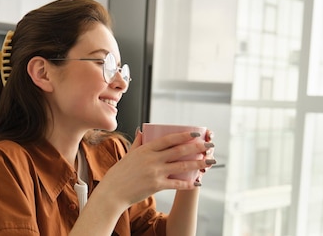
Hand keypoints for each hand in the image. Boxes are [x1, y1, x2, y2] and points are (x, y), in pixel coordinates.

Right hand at [96, 128, 212, 207]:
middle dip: (197, 147)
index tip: (196, 133)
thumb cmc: (119, 174)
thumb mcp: (128, 155)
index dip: (183, 135)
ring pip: (182, 166)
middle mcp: (152, 159)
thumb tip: (142, 131)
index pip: (169, 139)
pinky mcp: (156, 185)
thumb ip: (138, 143)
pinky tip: (198, 182)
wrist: (112, 192)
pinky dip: (189, 183)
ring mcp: (155, 172)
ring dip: (198, 163)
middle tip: (209, 145)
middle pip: (179, 151)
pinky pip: (177, 184)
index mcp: (145, 149)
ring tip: (209, 161)